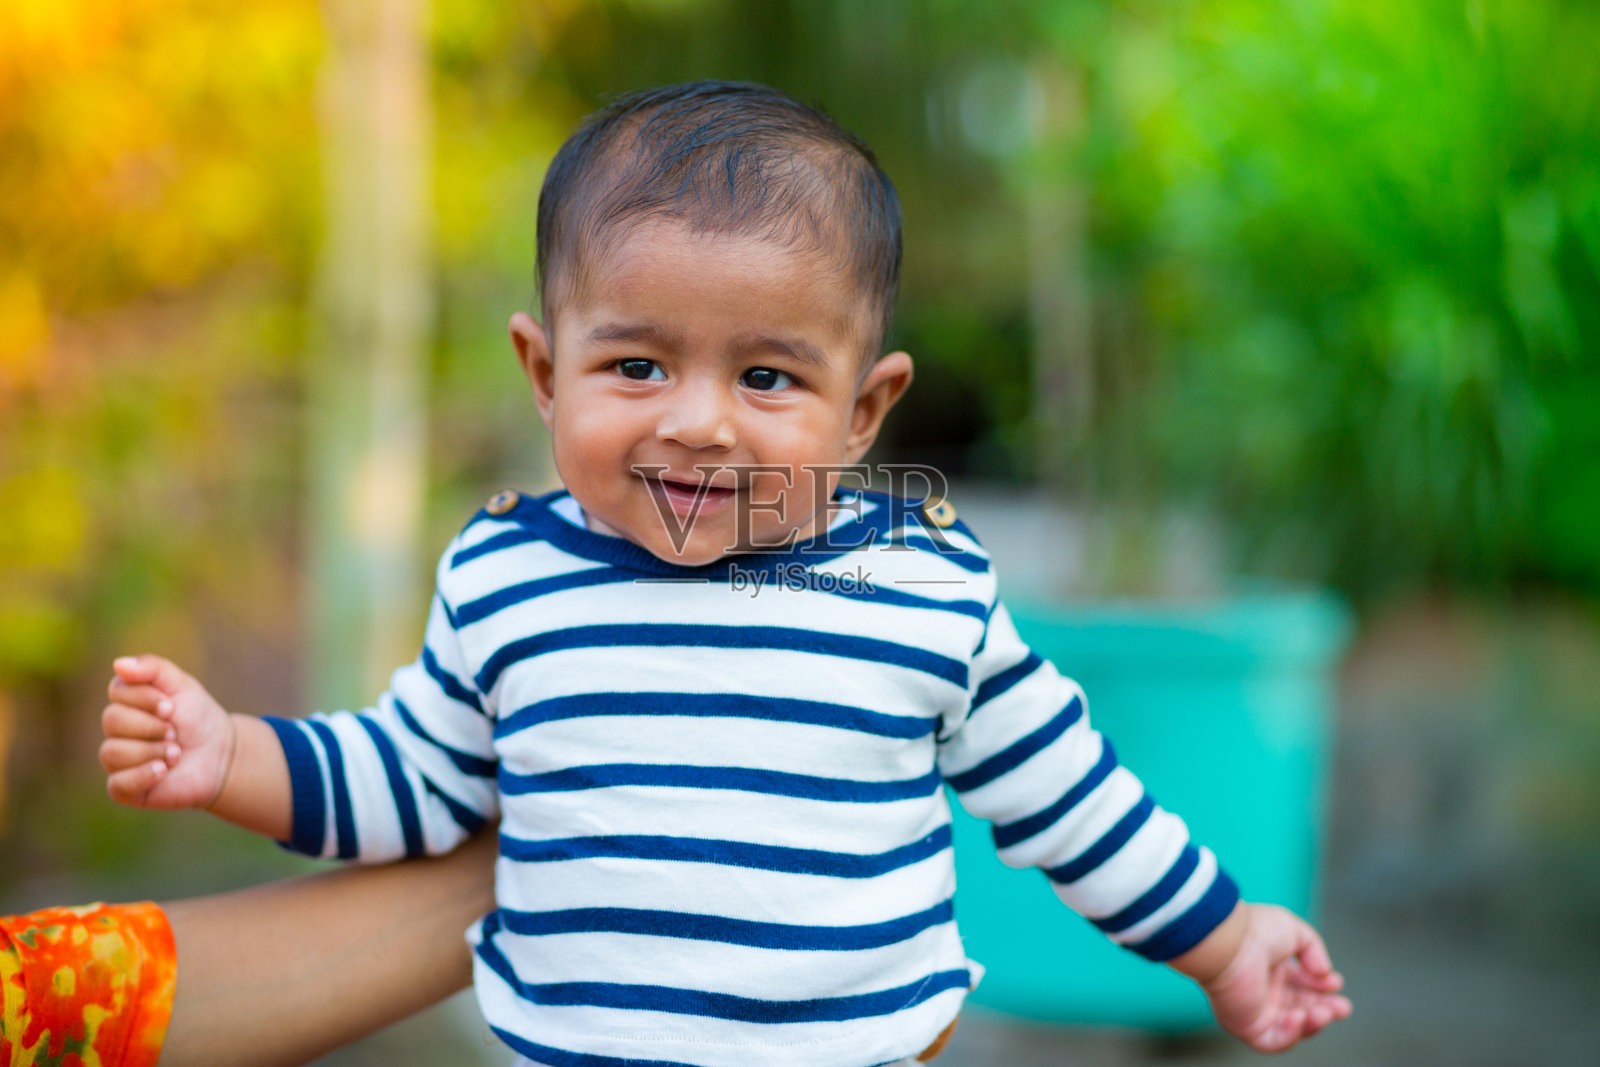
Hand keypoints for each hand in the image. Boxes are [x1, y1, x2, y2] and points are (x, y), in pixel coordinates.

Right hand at [100, 654, 236, 809]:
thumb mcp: (182, 685)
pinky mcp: (124, 787)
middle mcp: (115, 730)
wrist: (220, 754)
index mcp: (125, 701)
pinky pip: (116, 784)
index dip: (147, 699)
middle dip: (152, 726)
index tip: (172, 707)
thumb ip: (153, 668)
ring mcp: (117, 759)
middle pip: (112, 720)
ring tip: (176, 754)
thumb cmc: (197, 717)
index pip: (117, 691)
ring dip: (152, 751)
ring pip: (112, 752)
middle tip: (176, 733)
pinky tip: (162, 771)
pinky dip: (141, 776)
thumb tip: (118, 664)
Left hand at [1201, 903, 1351, 1051]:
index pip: (1302, 984)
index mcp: (1271, 967)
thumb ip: (1314, 950)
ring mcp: (1255, 1010)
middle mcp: (1263, 990)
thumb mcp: (1295, 931)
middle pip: (1301, 1008)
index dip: (1322, 986)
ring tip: (1324, 1012)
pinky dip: (1291, 1034)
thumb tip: (1325, 974)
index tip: (1336, 982)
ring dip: (1313, 1023)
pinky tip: (1299, 1017)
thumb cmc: (1255, 932)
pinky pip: (1273, 1041)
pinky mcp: (1246, 1026)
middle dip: (1326, 1009)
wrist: (1228, 943)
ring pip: (1292, 1027)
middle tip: (1343, 1008)